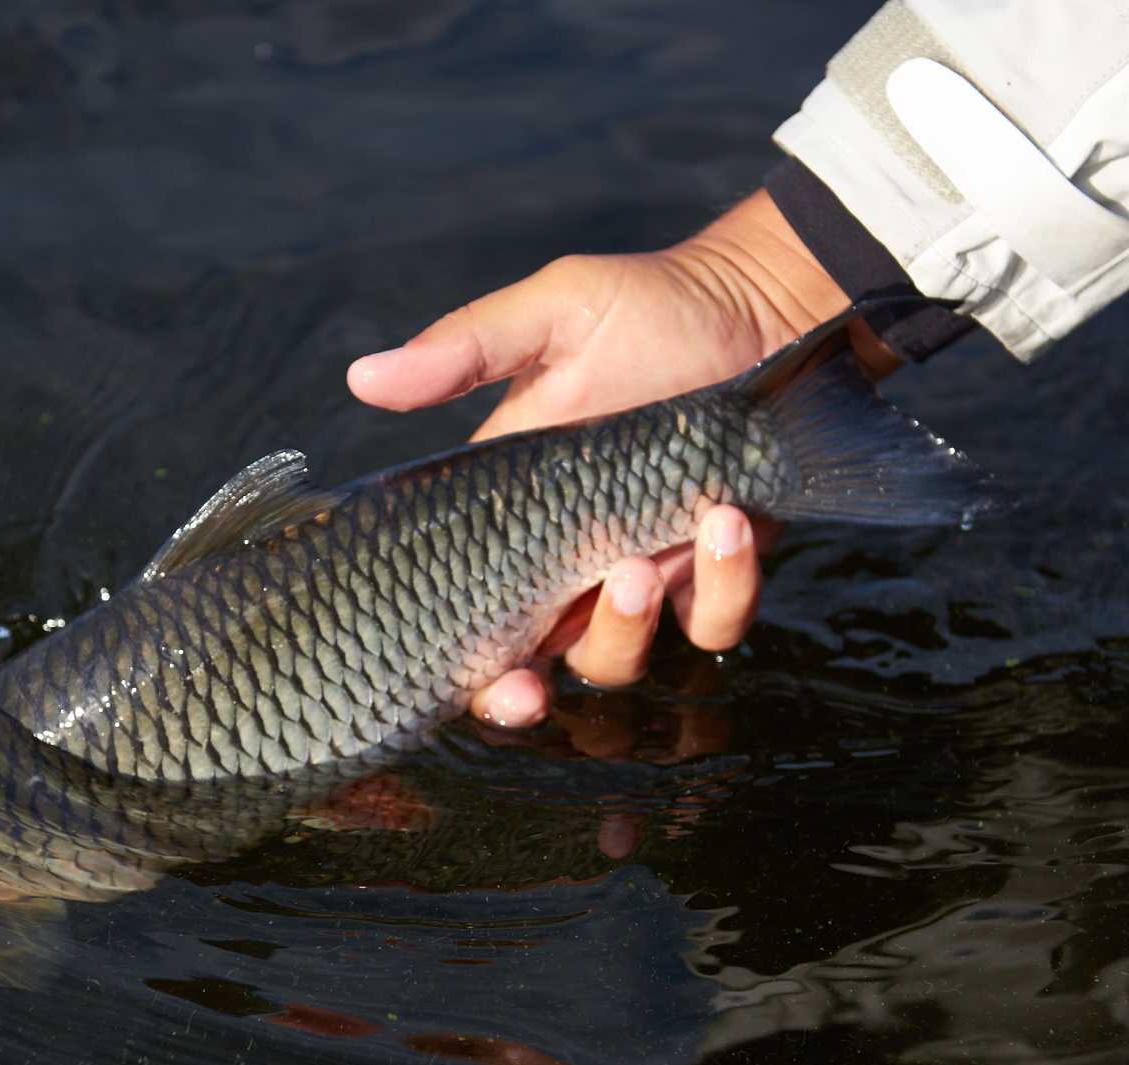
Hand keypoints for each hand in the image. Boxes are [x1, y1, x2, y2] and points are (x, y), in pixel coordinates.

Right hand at [347, 190, 886, 727]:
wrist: (767, 304)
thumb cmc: (653, 306)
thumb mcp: (555, 315)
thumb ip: (464, 350)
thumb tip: (361, 376)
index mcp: (513, 515)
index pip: (468, 613)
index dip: (465, 668)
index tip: (474, 677)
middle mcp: (568, 562)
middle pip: (530, 666)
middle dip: (524, 696)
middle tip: (534, 685)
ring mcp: (644, 574)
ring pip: (618, 658)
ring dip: (626, 626)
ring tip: (647, 557)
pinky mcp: (717, 572)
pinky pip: (713, 620)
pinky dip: (721, 586)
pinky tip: (725, 520)